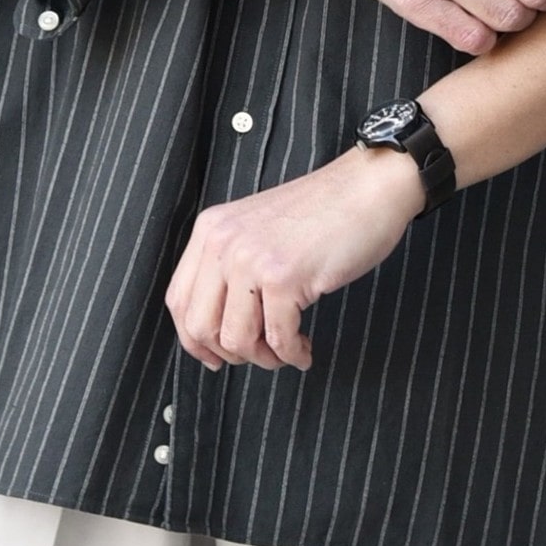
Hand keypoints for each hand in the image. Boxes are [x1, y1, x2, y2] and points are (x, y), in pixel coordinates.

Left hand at [165, 145, 424, 371]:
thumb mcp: (257, 229)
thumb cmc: (324, 211)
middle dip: (231, 354)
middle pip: (199, 327)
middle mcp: (223, 242)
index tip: (216, 356)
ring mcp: (252, 259)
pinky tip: (304, 349)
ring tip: (287, 349)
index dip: (195, 340)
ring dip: (265, 358)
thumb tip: (217, 328)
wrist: (367, 188)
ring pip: (236, 340)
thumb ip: (230, 264)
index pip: (178, 301)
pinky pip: (279, 339)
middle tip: (261, 353)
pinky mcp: (285, 277)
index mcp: (211, 229)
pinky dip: (292, 355)